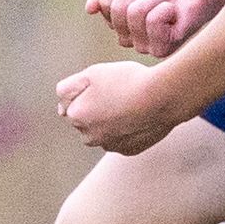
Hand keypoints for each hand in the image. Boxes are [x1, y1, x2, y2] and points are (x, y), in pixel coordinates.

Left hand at [55, 57, 178, 153]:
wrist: (163, 97)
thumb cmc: (128, 81)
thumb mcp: (92, 73)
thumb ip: (68, 87)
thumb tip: (61, 104)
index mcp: (77, 116)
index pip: (70, 104)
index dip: (86, 92)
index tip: (103, 85)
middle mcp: (89, 137)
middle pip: (87, 120)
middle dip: (96, 109)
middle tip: (118, 93)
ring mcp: (110, 146)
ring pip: (104, 131)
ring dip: (111, 121)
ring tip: (130, 104)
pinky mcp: (129, 151)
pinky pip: (123, 139)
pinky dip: (127, 130)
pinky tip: (139, 116)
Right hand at [85, 0, 220, 57]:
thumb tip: (89, 9)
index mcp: (116, 25)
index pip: (104, 1)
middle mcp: (128, 40)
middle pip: (116, 8)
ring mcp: (145, 47)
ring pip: (134, 13)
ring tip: (165, 2)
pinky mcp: (164, 48)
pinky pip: (153, 22)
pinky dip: (164, 8)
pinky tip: (173, 13)